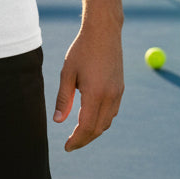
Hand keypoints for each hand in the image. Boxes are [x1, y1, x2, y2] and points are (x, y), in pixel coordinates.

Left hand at [53, 22, 123, 151]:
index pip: (86, 127)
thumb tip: (58, 121)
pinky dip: (101, 120)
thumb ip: (64, 98)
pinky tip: (91, 117)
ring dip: (93, 131)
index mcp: (95, 94)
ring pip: (107, 122)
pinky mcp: (121, 88)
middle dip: (84, 140)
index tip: (66, 147)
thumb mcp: (67, 72)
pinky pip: (112, 112)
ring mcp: (118, 93)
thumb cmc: (82, 49)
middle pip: (98, 129)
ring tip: (78, 133)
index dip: (76, 140)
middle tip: (70, 144)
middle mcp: (110, 96)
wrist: (104, 31)